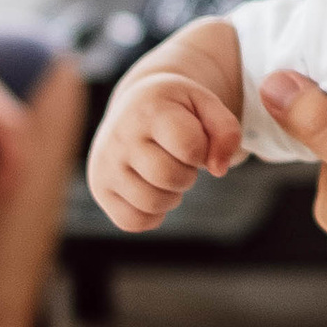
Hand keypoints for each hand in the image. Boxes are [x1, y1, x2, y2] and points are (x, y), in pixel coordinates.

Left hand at [0, 47, 29, 202]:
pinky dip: (1, 166)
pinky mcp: (7, 122)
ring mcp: (15, 123)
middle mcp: (18, 125)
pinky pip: (12, 151)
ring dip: (3, 178)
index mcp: (9, 127)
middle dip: (3, 187)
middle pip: (20, 166)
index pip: (14, 168)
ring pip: (17, 159)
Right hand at [88, 68, 242, 231]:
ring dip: (172, 195)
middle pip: (170, 177)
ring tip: (165, 172)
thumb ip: (226, 130)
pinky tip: (152, 189)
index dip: (203, 150)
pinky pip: (133, 222)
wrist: (135, 107)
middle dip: (187, 174)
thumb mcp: (205, 104)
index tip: (194, 139)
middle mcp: (120, 136)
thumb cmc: (177, 109)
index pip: (190, 146)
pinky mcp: (100, 189)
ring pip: (153, 204)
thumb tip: (219, 169)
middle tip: (179, 159)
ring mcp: (105, 164)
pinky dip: (152, 214)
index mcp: (149, 109)